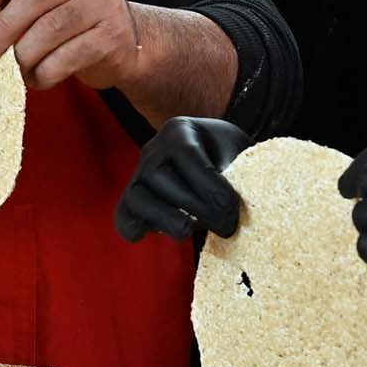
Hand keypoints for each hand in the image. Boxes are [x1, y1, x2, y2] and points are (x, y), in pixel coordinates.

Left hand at [0, 0, 137, 89]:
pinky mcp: (112, 37)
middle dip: (4, 25)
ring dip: (24, 52)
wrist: (126, 44)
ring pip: (51, 28)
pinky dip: (45, 71)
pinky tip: (35, 77)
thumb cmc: (75, 18)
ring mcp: (105, 3)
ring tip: (11, 66)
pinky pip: (68, 57)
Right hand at [115, 118, 250, 242]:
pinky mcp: (133, 201)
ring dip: (166, 219)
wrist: (217, 159)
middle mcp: (153, 150)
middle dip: (196, 206)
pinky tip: (148, 235)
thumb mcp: (240, 151)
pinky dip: (131, 228)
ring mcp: (139, 176)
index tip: (232, 207)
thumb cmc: (230, 156)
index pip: (186, 155)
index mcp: (179, 131)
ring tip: (191, 230)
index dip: (209, 184)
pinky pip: (123, 215)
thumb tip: (242, 199)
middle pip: (160, 177)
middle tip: (227, 226)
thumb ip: (241, 170)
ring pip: (138, 197)